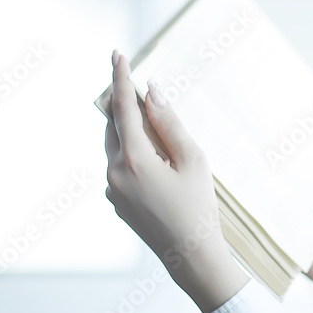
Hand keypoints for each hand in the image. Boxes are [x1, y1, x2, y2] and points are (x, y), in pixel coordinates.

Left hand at [104, 49, 247, 312]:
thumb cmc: (199, 207)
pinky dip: (132, 151)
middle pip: (114, 125)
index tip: (117, 54)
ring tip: (153, 122)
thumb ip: (170, 123)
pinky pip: (119, 165)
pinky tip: (155, 156)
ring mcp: (112, 189)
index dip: (121, 79)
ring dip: (128, 129)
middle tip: (138, 84)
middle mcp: (115, 173)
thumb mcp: (193, 160)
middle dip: (124, 103)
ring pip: (114, 146)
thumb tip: (153, 93)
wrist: (192, 257)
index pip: (123, 109)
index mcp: (134, 160)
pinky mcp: (117, 201)